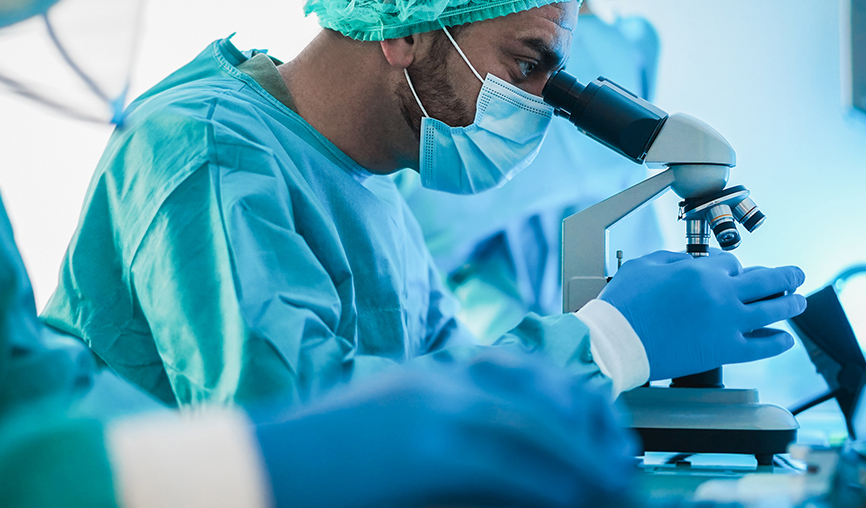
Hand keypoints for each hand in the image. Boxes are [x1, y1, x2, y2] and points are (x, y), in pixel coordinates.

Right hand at [254, 350, 636, 507]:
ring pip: (534, 429)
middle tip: (620, 464)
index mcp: (425, 378)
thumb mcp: (382, 434)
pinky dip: (552, 484)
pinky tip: (577, 500)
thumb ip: (436, 436)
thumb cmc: (310, 466)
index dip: (568, 400)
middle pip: (538, 393)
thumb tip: (493, 462)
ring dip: (584, 463)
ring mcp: (429, 414)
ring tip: (615, 490)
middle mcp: (434, 385)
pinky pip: (509, 466)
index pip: (517, 371)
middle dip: (589, 429)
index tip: (598, 429)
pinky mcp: (425, 452)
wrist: (245, 472)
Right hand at [599, 250, 805, 380]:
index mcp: (699, 271)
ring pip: (772, 310)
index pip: (732, 263)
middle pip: (766, 280)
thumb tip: (693, 262)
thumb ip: (673, 259)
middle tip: (796, 275)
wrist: (615, 343)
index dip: (736, 268)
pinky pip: (762, 346)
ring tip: (800, 302)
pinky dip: (777, 342)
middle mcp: (720, 293)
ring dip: (791, 304)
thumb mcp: (644, 265)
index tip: (736, 273)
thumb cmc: (623, 304)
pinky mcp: (724, 350)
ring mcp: (726, 323)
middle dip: (786, 276)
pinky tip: (786, 339)